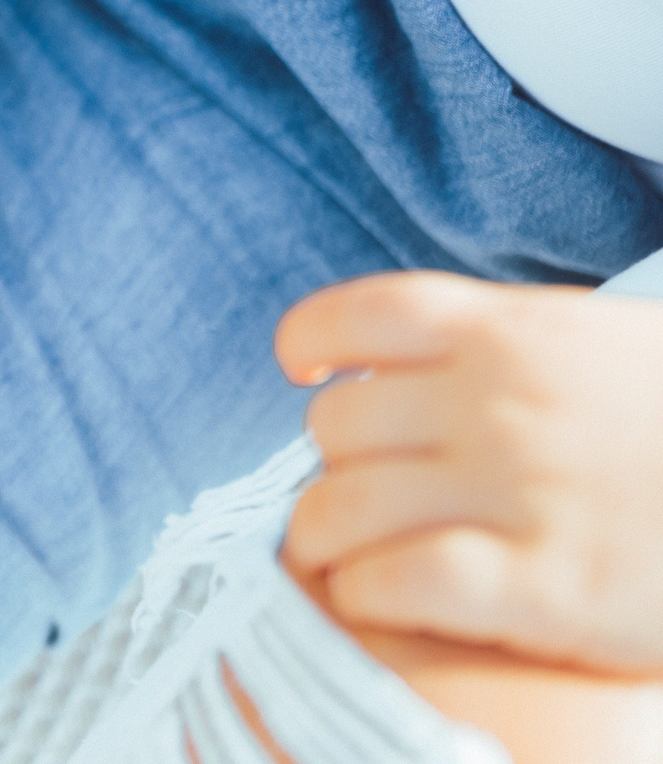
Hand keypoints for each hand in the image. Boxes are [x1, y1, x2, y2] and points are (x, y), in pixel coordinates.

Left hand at [278, 272, 662, 675]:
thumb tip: (423, 365)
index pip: (358, 316)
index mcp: (515, 331)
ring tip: (341, 559)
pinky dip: (368, 592)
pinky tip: (381, 598)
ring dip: (325, 539)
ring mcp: (518, 490)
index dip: (310, 345)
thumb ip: (516, 349)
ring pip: (343, 505)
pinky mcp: (546, 584)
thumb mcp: (610, 349)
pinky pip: (399, 580)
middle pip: (336, 425)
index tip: (304, 373)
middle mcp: (498, 400)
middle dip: (335, 465)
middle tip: (360, 494)